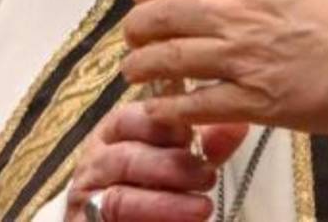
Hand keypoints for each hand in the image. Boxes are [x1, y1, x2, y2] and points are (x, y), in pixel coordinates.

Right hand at [65, 101, 246, 221]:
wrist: (131, 217)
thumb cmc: (155, 182)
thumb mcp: (183, 160)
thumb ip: (208, 144)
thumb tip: (239, 125)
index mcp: (118, 129)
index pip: (135, 117)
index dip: (165, 126)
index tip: (193, 136)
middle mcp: (97, 158)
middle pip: (127, 157)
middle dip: (170, 167)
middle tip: (208, 176)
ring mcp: (87, 196)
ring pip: (120, 199)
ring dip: (164, 204)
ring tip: (202, 208)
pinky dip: (148, 221)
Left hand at [121, 0, 327, 133]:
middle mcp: (243, 14)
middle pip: (168, 13)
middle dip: (139, 25)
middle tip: (131, 35)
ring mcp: (245, 59)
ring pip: (172, 58)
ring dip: (143, 66)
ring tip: (133, 71)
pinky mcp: (256, 102)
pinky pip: (196, 105)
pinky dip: (168, 108)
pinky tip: (155, 110)